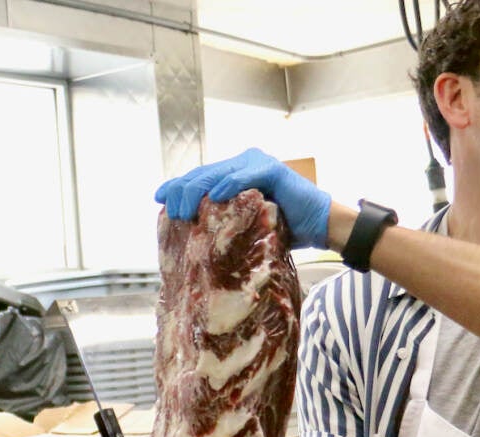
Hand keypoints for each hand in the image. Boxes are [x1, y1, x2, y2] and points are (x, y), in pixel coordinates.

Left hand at [154, 147, 332, 248]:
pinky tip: (215, 197)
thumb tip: (191, 229)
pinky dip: (229, 185)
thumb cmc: (284, 229)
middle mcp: (243, 163)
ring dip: (198, 191)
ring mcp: (258, 164)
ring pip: (217, 173)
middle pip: (203, 174)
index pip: (199, 177)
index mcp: (235, 173)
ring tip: (185, 210)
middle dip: (182, 191)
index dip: (177, 185)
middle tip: (173, 212)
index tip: (159, 198)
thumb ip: (223, 218)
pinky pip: (244, 176)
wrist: (321, 227)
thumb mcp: (245, 224)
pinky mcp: (273, 170)